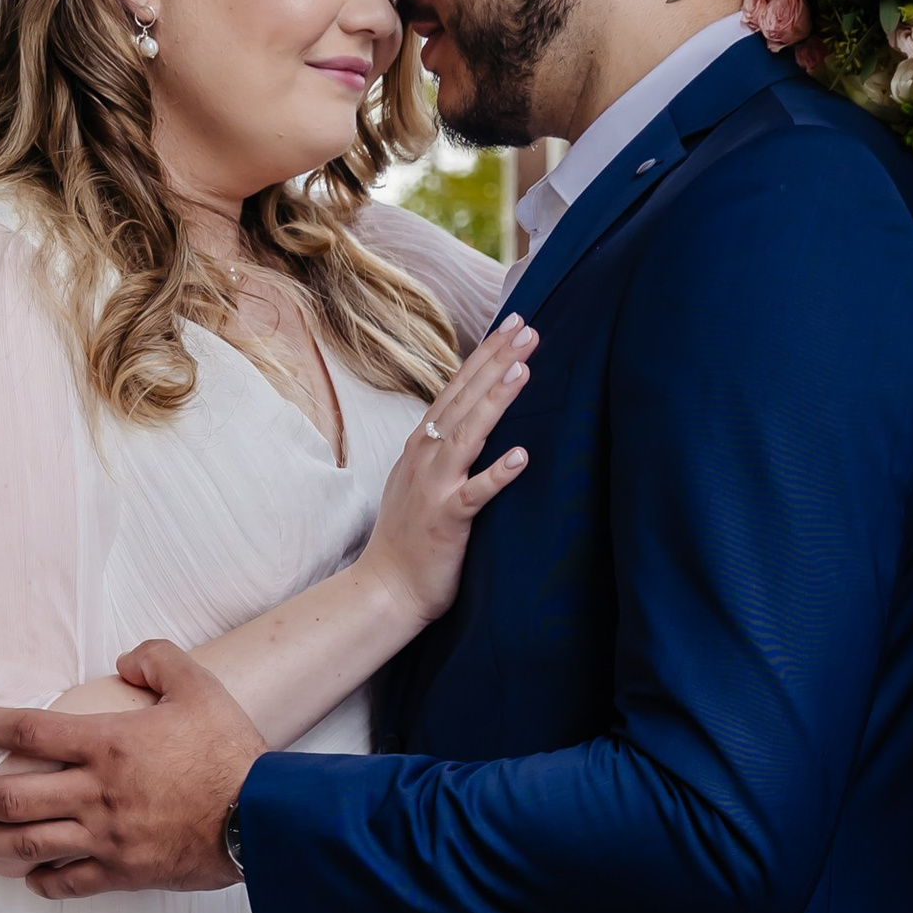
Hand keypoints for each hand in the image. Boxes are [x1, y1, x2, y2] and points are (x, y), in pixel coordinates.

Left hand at [0, 643, 264, 897]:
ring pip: (28, 845)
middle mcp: (95, 793)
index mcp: (107, 744)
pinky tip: (31, 877)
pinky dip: (43, 882)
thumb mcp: (200, 687)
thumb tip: (125, 662)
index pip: (28, 730)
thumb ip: (158, 661)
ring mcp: (106, 837)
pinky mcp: (124, 872)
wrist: (263, 818)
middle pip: (10, 797)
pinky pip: (70, 883)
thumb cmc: (232, 754)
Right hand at [360, 318, 534, 628]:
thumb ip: (444, 448)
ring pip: (467, 435)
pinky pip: (475, 494)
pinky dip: (496, 474)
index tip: (513, 324)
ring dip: (495, 402)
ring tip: (523, 370)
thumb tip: (473, 417)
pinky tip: (521, 456)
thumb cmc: (410, 537)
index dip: (485, 354)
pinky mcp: (446, 520)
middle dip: (496, 361)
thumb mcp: (422, 480)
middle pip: (464, 399)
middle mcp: (425, 457)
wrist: (384, 588)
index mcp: (422, 445)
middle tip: (528, 329)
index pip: (457, 388)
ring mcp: (434, 487)